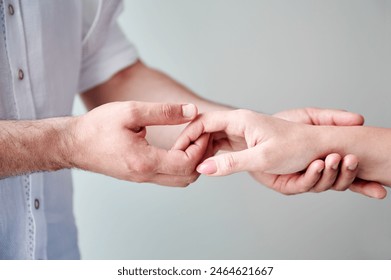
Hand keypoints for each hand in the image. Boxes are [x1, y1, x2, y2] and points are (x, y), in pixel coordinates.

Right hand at [71, 101, 208, 186]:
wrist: (73, 144)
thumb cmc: (97, 127)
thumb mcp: (131, 112)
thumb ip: (164, 112)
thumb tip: (191, 111)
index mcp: (144, 162)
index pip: (187, 164)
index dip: (200, 148)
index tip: (201, 130)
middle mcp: (145, 176)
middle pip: (188, 177)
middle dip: (201, 157)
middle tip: (201, 136)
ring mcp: (142, 179)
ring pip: (179, 180)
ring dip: (191, 162)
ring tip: (191, 140)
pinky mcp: (139, 176)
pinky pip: (168, 177)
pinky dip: (179, 164)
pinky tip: (178, 146)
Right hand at [173, 109, 385, 197]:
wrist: (316, 148)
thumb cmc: (295, 148)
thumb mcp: (261, 158)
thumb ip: (230, 164)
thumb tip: (202, 168)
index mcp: (240, 120)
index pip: (203, 121)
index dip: (187, 135)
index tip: (177, 152)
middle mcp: (238, 123)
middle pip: (204, 129)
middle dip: (190, 143)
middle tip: (179, 161)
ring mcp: (241, 132)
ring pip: (211, 137)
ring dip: (199, 150)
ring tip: (188, 164)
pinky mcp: (244, 143)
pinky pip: (220, 145)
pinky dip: (210, 154)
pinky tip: (205, 165)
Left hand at [272, 108, 384, 197]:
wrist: (255, 133)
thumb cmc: (283, 125)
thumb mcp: (310, 117)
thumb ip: (333, 118)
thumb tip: (360, 119)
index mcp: (327, 159)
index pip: (350, 175)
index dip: (366, 184)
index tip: (381, 187)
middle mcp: (317, 173)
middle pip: (340, 183)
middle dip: (348, 174)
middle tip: (351, 160)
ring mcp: (302, 179)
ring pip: (323, 185)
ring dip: (331, 174)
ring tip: (332, 159)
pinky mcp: (287, 184)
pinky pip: (303, 185)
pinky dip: (312, 176)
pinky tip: (317, 165)